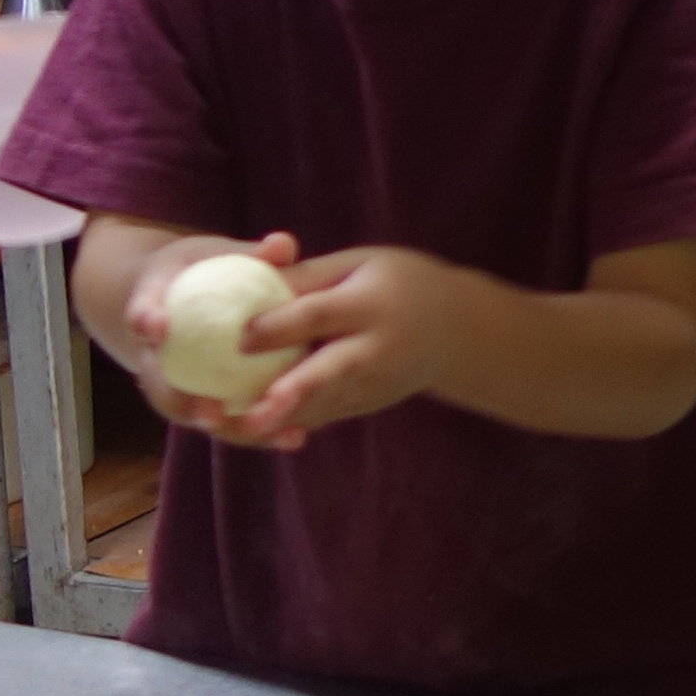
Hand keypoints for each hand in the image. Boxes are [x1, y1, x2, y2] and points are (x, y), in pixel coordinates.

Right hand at [120, 230, 311, 448]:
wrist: (180, 300)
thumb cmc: (204, 272)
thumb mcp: (220, 254)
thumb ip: (251, 253)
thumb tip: (285, 243)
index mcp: (150, 311)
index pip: (140, 313)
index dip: (145, 319)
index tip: (156, 326)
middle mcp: (156, 359)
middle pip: (160, 387)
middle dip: (180, 402)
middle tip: (210, 411)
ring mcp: (176, 388)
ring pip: (195, 417)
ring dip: (228, 429)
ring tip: (266, 432)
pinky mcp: (204, 406)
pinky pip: (230, 423)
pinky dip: (260, 433)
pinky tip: (297, 438)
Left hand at [186, 242, 479, 449]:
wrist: (455, 331)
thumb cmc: (399, 283)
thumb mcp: (360, 263)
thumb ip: (310, 275)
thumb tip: (250, 280)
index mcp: (372, 306)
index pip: (321, 317)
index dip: (280, 326)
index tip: (240, 337)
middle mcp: (375, 351)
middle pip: (329, 372)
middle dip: (292, 392)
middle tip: (256, 408)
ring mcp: (373, 385)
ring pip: (322, 406)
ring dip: (281, 420)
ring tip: (241, 429)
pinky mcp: (364, 406)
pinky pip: (322, 416)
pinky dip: (289, 426)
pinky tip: (252, 432)